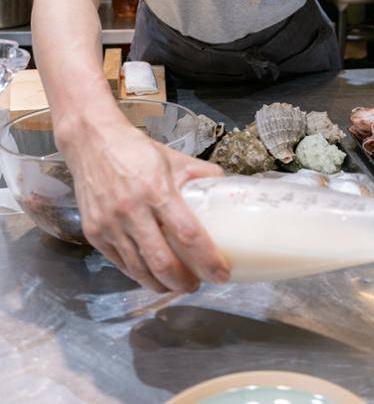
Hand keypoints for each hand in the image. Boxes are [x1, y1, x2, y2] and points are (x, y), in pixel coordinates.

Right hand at [64, 119, 229, 292]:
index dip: (207, 259)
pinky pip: (120, 263)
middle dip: (183, 282)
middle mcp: (132, 211)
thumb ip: (200, 174)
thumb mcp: (173, 158)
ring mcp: (110, 225)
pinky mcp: (94, 233)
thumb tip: (226, 188)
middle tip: (197, 285)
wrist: (92, 143)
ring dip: (161, 284)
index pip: (188, 233)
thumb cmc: (136, 150)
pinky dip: (138, 275)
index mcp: (157, 190)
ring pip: (139, 269)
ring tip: (176, 285)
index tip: (221, 273)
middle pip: (161, 261)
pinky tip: (151, 275)